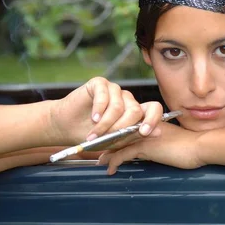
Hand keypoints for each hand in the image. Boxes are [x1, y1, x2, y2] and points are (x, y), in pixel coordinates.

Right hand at [47, 77, 162, 144]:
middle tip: (107, 139)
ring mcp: (114, 90)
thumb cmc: (91, 136)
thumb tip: (159, 132)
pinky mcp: (100, 83)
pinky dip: (99, 110)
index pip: (153, 109)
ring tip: (94, 135)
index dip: (153, 119)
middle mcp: (127, 99)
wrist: (66, 127)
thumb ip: (134, 136)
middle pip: (135, 110)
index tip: (144, 132)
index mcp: (134, 112)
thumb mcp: (114, 141)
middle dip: (121, 129)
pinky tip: (93, 118)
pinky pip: (104, 96)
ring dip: (106, 124)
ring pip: (119, 107)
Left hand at [97, 122, 205, 173]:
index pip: (125, 123)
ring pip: (116, 141)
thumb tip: (139, 152)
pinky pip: (122, 153)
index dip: (112, 132)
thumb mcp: (165, 141)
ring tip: (97, 161)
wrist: (198, 146)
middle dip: (103, 141)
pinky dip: (113, 162)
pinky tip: (109, 169)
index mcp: (147, 119)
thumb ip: (151, 142)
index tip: (103, 141)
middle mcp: (142, 123)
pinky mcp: (144, 145)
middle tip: (92, 150)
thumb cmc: (186, 145)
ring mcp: (142, 133)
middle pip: (117, 130)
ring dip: (104, 152)